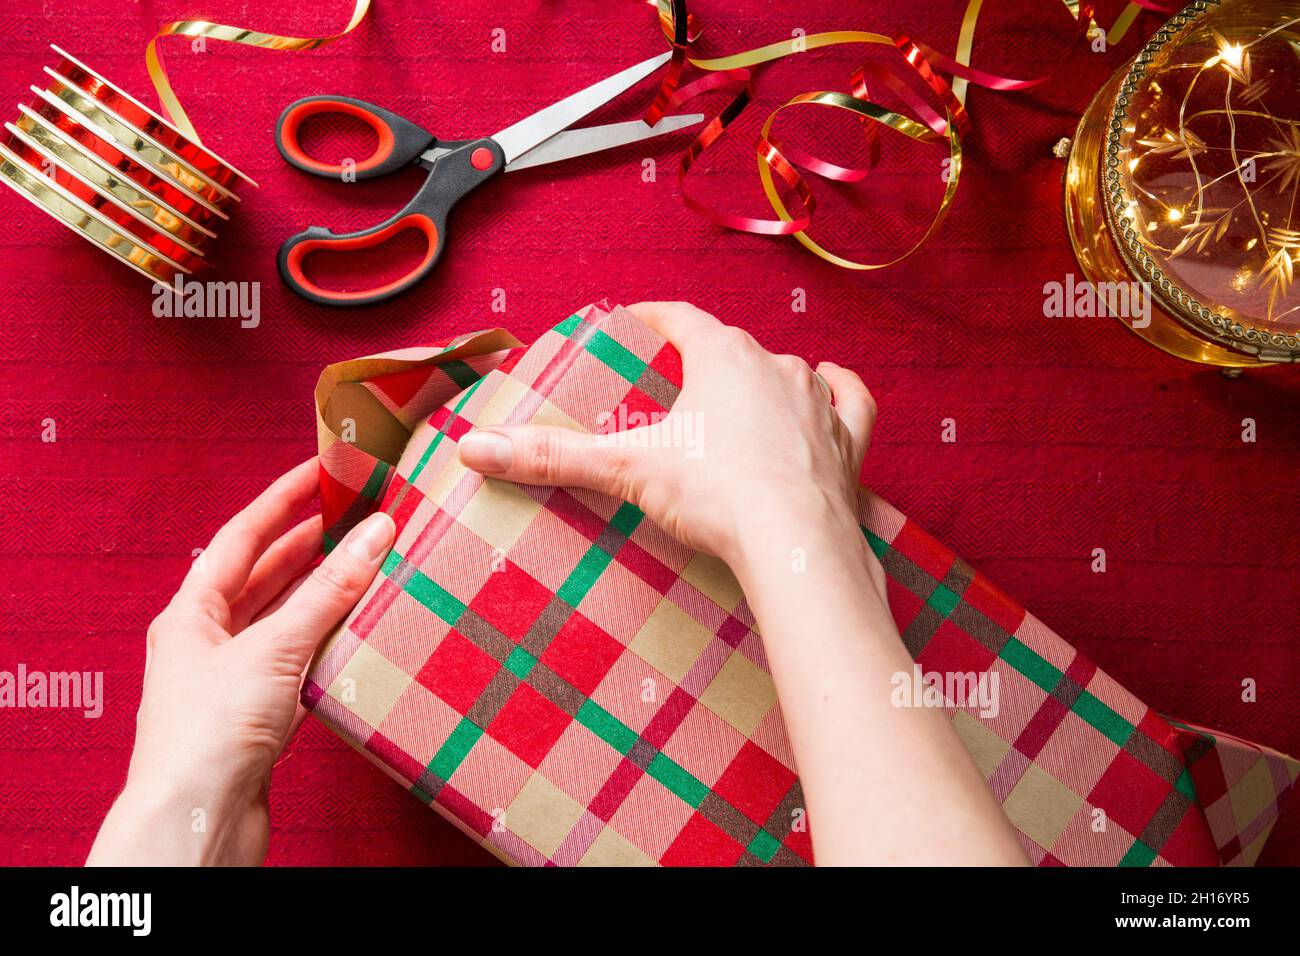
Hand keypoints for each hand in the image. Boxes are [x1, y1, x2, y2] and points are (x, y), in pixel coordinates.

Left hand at [88, 459, 394, 865]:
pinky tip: (358, 631)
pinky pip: (300, 662)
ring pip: (284, 620)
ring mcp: (234, 681)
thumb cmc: (210, 735)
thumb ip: (329, 591)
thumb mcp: (275, 647)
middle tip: (354, 513)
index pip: (241, 537)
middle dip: (307, 543)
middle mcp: (207, 642)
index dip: (281, 499)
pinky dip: (329, 642)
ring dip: (322, 593)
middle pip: (262, 577)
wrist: (197, 822)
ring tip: (366, 562)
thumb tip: (375, 533)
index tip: (319, 470)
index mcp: (191, 614)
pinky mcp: (260, 717)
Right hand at [456, 301, 876, 570]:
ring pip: (790, 373)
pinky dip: (838, 396)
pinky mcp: (849, 442)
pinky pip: (850, 403)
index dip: (654, 318)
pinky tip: (830, 391)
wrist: (795, 543)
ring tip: (740, 402)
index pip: (681, 319)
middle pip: (732, 348)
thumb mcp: (625, 469)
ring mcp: (819, 402)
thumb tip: (474, 449)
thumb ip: (552, 457)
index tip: (635, 322)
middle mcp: (777, 365)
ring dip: (764, 381)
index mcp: (723, 356)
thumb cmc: (717, 494)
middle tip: (676, 385)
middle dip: (704, 360)